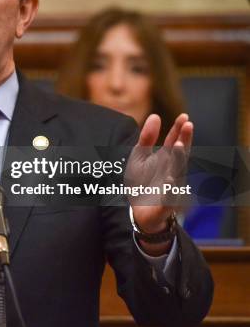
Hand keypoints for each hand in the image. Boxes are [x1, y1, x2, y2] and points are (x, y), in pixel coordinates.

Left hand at [125, 114, 192, 252]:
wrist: (139, 211)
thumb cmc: (142, 181)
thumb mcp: (140, 156)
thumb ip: (147, 138)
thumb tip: (155, 115)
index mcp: (167, 159)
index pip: (175, 142)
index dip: (179, 130)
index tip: (184, 116)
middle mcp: (172, 171)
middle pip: (180, 155)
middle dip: (184, 141)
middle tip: (187, 126)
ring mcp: (171, 187)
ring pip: (177, 173)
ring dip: (178, 161)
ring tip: (178, 145)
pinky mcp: (165, 203)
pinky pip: (170, 197)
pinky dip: (171, 190)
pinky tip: (170, 180)